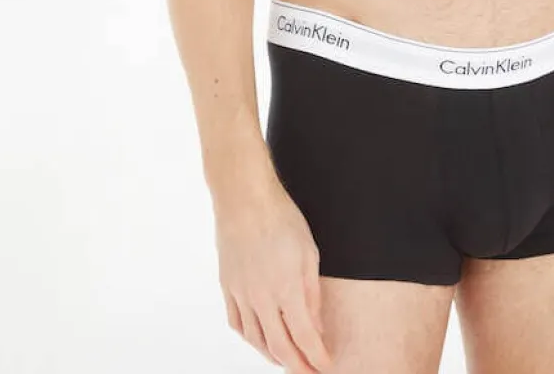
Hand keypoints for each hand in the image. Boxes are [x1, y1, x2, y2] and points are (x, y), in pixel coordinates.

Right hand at [213, 175, 332, 371]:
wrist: (244, 198)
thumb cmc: (281, 218)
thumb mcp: (309, 253)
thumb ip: (312, 293)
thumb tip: (316, 325)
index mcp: (286, 289)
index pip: (304, 337)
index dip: (316, 356)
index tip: (325, 365)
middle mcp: (262, 299)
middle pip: (280, 347)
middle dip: (297, 365)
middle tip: (310, 373)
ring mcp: (241, 295)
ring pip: (256, 340)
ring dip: (273, 356)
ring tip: (288, 361)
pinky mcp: (228, 287)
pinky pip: (237, 324)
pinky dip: (250, 339)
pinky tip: (258, 340)